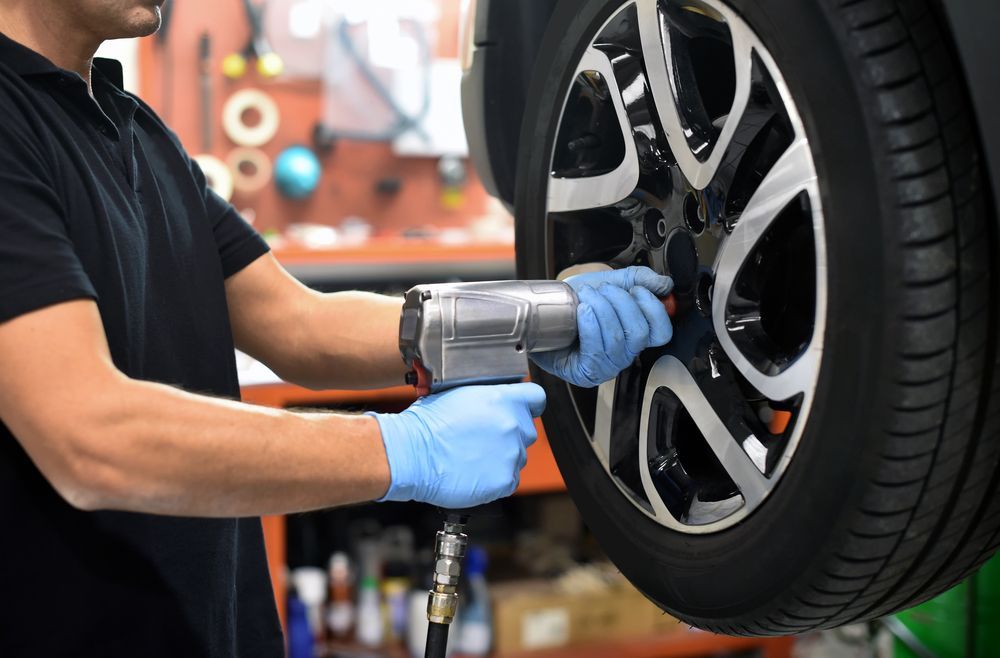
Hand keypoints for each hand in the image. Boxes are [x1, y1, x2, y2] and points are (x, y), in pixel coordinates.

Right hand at [368, 383, 545, 507]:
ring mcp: (511, 454)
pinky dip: (495, 478)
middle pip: (526, 429)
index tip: (521, 409)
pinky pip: (509, 479)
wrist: (412, 454)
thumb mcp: (458, 393)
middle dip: (509, 433)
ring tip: (473, 456)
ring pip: (518, 456)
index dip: (528, 403)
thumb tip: (494, 398)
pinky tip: (474, 471)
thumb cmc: (426, 424)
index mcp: (502, 399)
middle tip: (484, 438)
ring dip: (502, 456)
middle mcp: (512, 425)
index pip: (536, 397)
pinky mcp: (504, 480)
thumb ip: (487, 395)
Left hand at [531, 266, 673, 387]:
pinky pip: (597, 351)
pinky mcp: (585, 373)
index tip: (637, 290)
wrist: (541, 312)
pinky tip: (583, 312)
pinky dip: (591, 326)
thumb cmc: (572, 303)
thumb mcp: (608, 283)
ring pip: (618, 340)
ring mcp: (605, 366)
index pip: (662, 332)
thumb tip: (664, 284)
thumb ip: (637, 280)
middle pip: (640, 333)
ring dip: (602, 310)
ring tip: (587, 297)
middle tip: (603, 290)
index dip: (654, 309)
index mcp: (633, 334)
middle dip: (622, 303)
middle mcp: (623, 353)